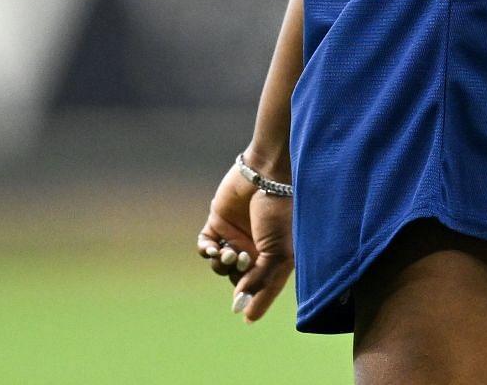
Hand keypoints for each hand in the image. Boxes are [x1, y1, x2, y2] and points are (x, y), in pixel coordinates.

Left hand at [196, 160, 294, 322]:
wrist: (268, 174)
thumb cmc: (280, 213)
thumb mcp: (277, 254)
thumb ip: (259, 284)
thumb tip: (241, 311)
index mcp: (275, 259)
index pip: (261, 289)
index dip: (252, 301)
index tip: (243, 313)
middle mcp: (256, 250)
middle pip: (238, 279)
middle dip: (237, 278)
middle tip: (242, 262)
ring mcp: (237, 236)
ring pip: (220, 265)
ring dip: (221, 264)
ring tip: (228, 253)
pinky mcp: (219, 222)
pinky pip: (206, 245)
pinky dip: (205, 250)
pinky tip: (211, 249)